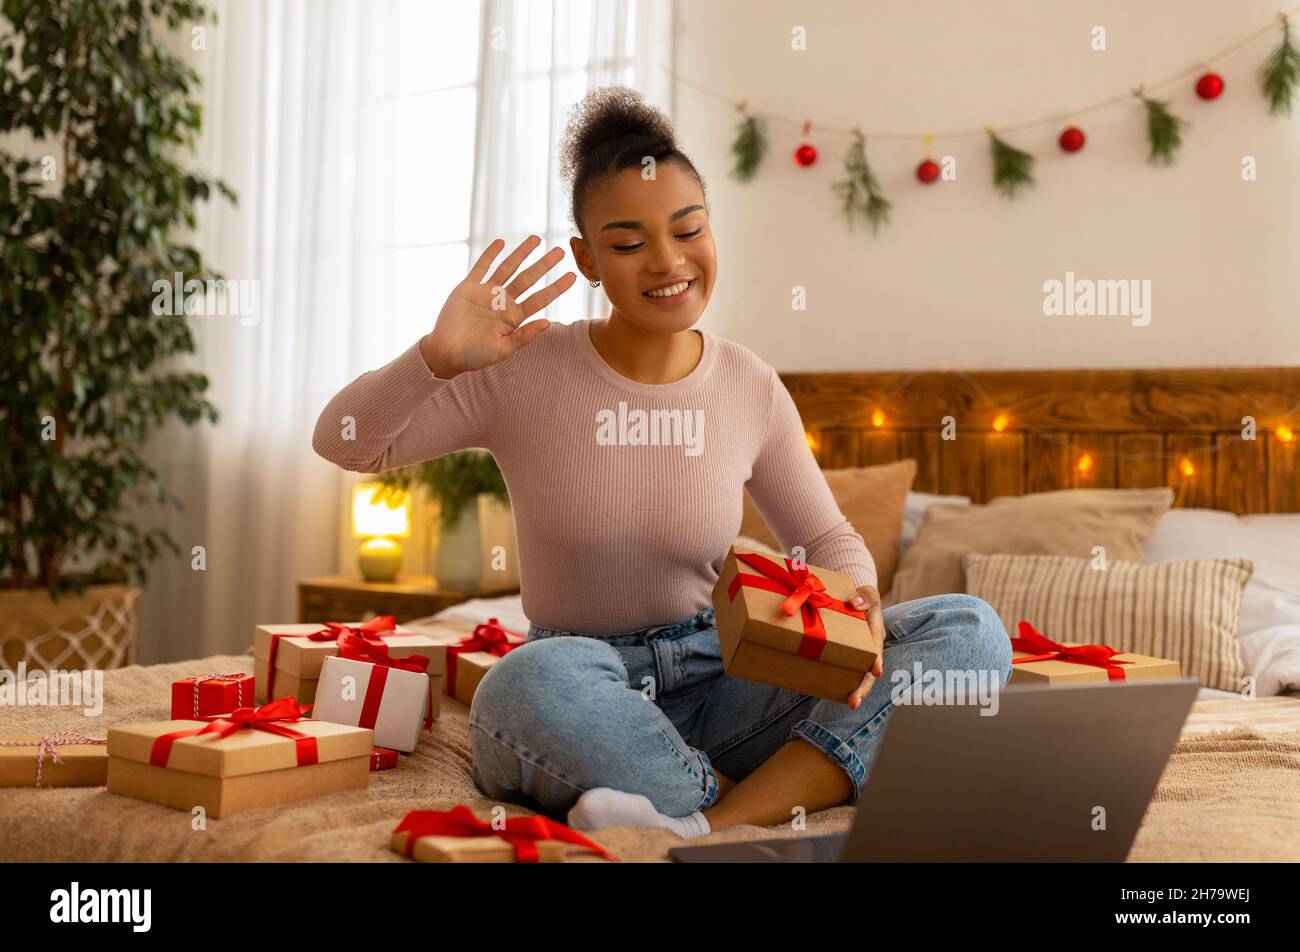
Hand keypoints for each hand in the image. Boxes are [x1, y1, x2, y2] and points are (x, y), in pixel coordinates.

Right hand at [420, 235, 576, 376]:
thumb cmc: (475, 356)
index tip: (573, 277)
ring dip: (521, 253)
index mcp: (514, 317)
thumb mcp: (503, 350)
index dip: (556, 288)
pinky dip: (491, 254)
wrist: (446, 352)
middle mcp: (504, 301)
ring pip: (508, 268)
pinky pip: (481, 266)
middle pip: (528, 278)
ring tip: (536, 239)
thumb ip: (524, 336)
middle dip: (544, 265)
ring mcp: (487, 292)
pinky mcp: (469, 287)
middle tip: (560, 252)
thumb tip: (547, 323)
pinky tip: (501, 243)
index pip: (540, 298)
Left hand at [845, 585, 885, 709]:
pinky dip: (839, 682)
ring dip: (854, 690)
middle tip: (854, 702)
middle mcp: (868, 649)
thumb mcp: (868, 592)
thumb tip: (854, 603)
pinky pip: (843, 671)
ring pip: (857, 675)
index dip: (876, 660)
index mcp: (875, 634)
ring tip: (849, 703)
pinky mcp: (844, 657)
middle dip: (863, 687)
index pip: (876, 649)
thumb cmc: (863, 596)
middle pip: (868, 672)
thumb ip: (865, 597)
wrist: (853, 599)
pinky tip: (829, 693)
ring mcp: (857, 656)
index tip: (876, 671)